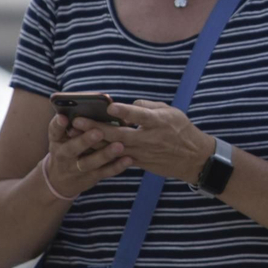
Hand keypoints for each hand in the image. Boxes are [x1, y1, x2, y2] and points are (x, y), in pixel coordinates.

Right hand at [45, 112, 131, 197]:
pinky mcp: (90, 177)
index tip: (64, 117)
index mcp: (57, 139)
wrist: (60, 179)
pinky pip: (104, 172)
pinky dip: (116, 166)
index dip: (58, 124)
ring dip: (105, 154)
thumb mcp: (64, 136)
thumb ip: (76, 123)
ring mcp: (76, 167)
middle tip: (98, 131)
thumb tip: (97, 106)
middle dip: (85, 140)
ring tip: (119, 146)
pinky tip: (128, 159)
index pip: (54, 130)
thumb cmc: (68, 146)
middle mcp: (64, 154)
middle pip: (72, 148)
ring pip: (90, 162)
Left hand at [85, 100, 212, 183]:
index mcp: (158, 122)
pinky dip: (101, 152)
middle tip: (77, 121)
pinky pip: (117, 157)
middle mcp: (148, 138)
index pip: (139, 116)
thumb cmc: (181, 130)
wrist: (193, 158)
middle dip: (96, 128)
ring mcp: (142, 152)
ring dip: (93, 142)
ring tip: (74, 135)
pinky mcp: (139, 162)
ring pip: (113, 147)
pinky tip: (86, 147)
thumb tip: (127, 106)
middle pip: (118, 134)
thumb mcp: (170, 111)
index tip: (109, 107)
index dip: (124, 111)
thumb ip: (147, 106)